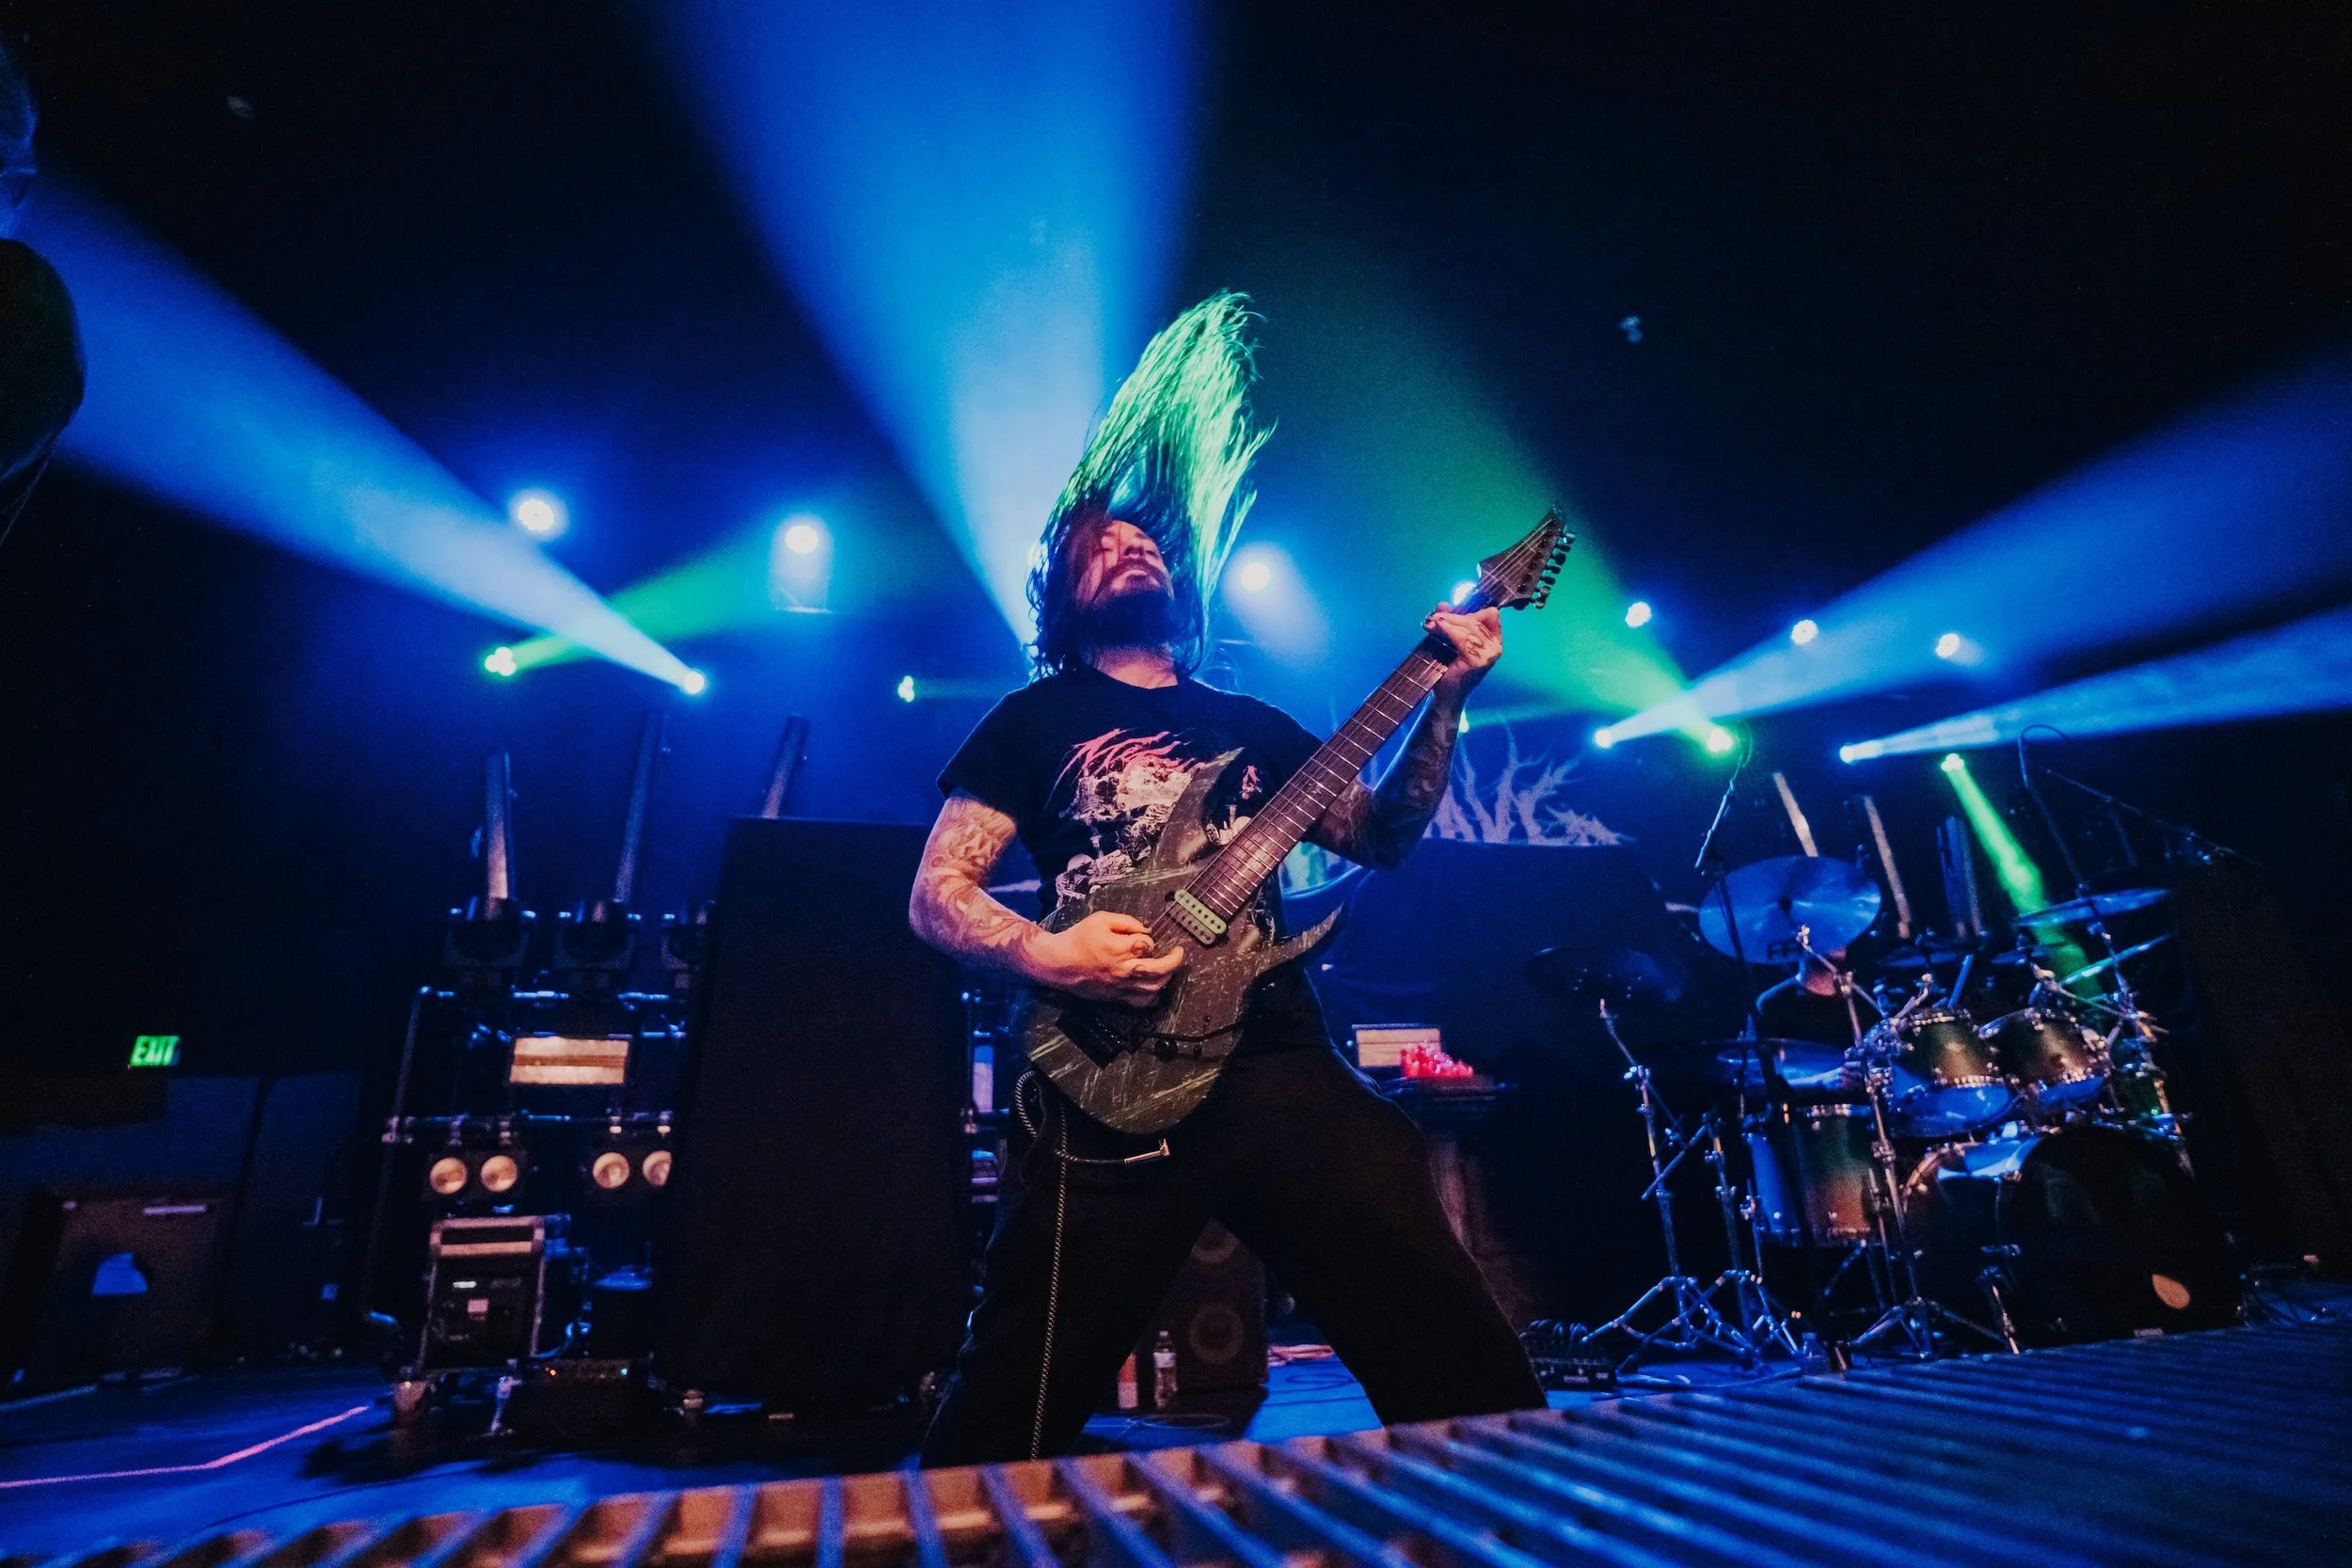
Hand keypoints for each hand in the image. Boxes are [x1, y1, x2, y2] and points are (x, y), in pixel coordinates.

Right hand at [1029, 910, 1185, 1005]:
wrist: (1058, 964)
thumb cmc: (1078, 939)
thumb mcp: (1100, 920)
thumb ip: (1126, 922)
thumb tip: (1145, 930)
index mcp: (1121, 949)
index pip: (1148, 944)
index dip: (1148, 939)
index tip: (1140, 936)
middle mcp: (1124, 970)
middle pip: (1160, 969)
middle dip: (1174, 960)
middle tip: (1179, 953)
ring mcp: (1121, 986)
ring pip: (1154, 987)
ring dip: (1166, 977)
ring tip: (1169, 969)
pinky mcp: (1116, 997)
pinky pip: (1141, 1002)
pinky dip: (1153, 997)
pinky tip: (1155, 990)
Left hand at [1425, 603, 1502, 697]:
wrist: (1446, 695)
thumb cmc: (1448, 668)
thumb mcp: (1449, 639)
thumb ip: (1449, 620)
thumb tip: (1443, 604)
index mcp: (1494, 640)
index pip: (1490, 614)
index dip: (1471, 611)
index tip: (1450, 614)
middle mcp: (1496, 647)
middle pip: (1476, 618)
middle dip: (1452, 616)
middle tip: (1433, 618)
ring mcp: (1489, 654)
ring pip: (1469, 625)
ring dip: (1447, 622)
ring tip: (1430, 624)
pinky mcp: (1478, 661)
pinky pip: (1462, 637)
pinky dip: (1447, 630)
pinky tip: (1436, 629)